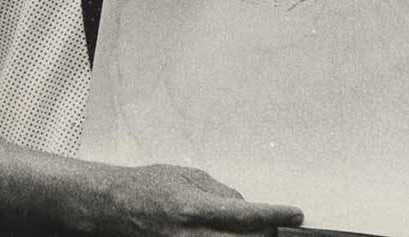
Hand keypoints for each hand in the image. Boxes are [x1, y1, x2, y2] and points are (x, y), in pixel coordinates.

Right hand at [84, 162, 302, 236]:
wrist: (113, 206)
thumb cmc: (149, 186)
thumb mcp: (190, 177)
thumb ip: (221, 193)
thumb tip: (246, 206)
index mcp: (196, 208)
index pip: (247, 215)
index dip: (276, 215)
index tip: (295, 214)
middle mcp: (191, 234)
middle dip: (266, 235)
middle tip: (279, 227)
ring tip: (257, 232)